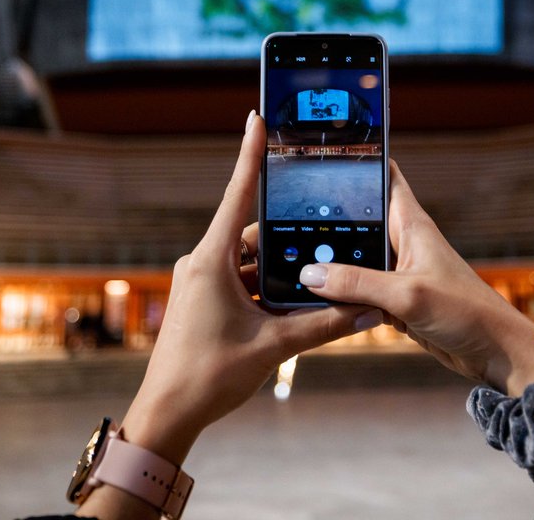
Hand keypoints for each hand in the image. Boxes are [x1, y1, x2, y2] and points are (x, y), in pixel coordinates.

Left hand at [116, 112, 380, 462]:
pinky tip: (293, 304)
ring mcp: (199, 281)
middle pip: (253, 234)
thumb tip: (367, 312)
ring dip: (278, 271)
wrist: (166, 414)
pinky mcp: (202, 300)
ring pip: (248, 262)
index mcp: (210, 260)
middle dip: (288, 240)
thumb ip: (323, 326)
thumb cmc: (208, 377)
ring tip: (315, 280)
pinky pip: (239, 281)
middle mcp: (201, 263)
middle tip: (323, 235)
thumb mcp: (273, 348)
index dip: (249, 155)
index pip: (235, 194)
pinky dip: (265, 288)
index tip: (256, 119)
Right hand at [299, 159, 533, 395]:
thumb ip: (357, 284)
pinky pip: (359, 289)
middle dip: (328, 219)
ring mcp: (398, 271)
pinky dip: (342, 294)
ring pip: (354, 258)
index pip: (384, 176)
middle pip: (358, 219)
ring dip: (332, 262)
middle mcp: (403, 241)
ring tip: (292, 260)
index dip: (359, 161)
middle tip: (286, 217)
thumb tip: (310, 274)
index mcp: (411, 224)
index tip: (324, 152)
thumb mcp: (407, 295)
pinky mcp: (396, 299)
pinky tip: (317, 299)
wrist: (493, 352)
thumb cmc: (466, 312)